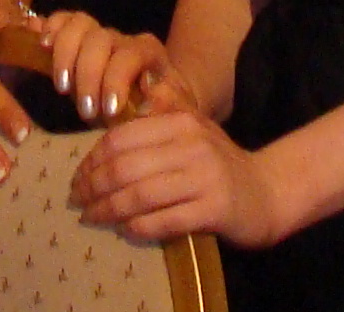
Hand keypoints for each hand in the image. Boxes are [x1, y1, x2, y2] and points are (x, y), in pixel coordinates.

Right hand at [40, 9, 195, 124]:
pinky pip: (62, 21)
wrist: (156, 103)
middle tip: (85, 111)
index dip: (116, 78)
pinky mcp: (79, 41)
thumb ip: (163, 107)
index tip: (108, 110)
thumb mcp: (171, 114)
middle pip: (100, 38)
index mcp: (148, 53)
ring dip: (64, 55)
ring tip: (62, 87)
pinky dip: (49, 28)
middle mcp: (122, 40)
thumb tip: (149, 105)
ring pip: (79, 24)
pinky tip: (42, 46)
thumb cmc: (163, 110)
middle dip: (87, 75)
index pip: (131, 53)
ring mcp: (99, 36)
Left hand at [71, 105, 283, 245]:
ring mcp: (205, 177)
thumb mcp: (193, 131)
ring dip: (108, 210)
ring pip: (140, 195)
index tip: (78, 177)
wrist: (267, 192)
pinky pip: (163, 221)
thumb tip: (116, 113)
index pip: (122, 137)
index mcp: (182, 121)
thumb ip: (160, 118)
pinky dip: (138, 227)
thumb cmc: (219, 164)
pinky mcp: (213, 209)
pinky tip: (125, 230)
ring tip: (91, 217)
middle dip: (93, 187)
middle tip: (77, 201)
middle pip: (125, 167)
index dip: (92, 160)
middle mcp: (192, 145)